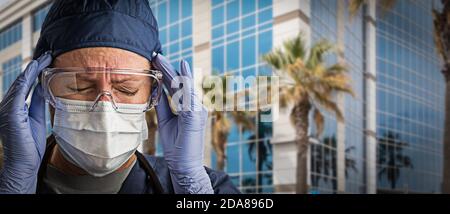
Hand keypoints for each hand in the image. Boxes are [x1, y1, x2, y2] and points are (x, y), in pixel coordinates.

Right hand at [0, 52, 51, 193]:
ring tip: (44, 57)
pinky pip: (19, 92)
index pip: (26, 84)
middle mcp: (8, 104)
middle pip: (23, 80)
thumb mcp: (38, 118)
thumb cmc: (30, 144)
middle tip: (48, 53)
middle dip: (35, 66)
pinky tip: (35, 70)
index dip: (36, 71)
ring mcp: (7, 108)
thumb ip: (39, 103)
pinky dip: (27, 79)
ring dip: (32, 68)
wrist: (24, 163)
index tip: (48, 59)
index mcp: (15, 106)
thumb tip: (45, 88)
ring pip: (20, 82)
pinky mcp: (10, 113)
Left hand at [152, 53, 212, 193]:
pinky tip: (178, 70)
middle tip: (156, 54)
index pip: (178, 87)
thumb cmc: (177, 147)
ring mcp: (198, 110)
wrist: (183, 166)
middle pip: (181, 84)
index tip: (157, 61)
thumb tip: (157, 89)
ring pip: (184, 86)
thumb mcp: (166, 121)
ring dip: (172, 71)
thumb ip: (163, 105)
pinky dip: (183, 82)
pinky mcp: (195, 115)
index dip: (168, 73)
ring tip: (160, 59)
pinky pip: (188, 95)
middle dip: (168, 68)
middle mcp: (196, 107)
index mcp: (190, 109)